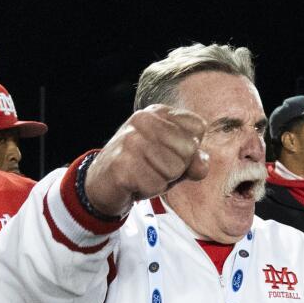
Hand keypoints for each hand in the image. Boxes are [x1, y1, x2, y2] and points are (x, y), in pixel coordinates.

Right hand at [83, 105, 208, 216]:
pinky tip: (134, 183)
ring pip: (173, 169)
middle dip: (176, 168)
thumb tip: (202, 165)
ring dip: (161, 180)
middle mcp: (143, 120)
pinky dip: (148, 190)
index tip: (167, 153)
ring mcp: (130, 140)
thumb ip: (193, 161)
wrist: (101, 183)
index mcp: (158, 112)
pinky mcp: (121, 163)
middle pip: (188, 150)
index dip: (188, 149)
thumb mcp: (173, 162)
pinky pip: (155, 184)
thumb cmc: (141, 168)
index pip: (198, 128)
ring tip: (143, 174)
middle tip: (152, 167)